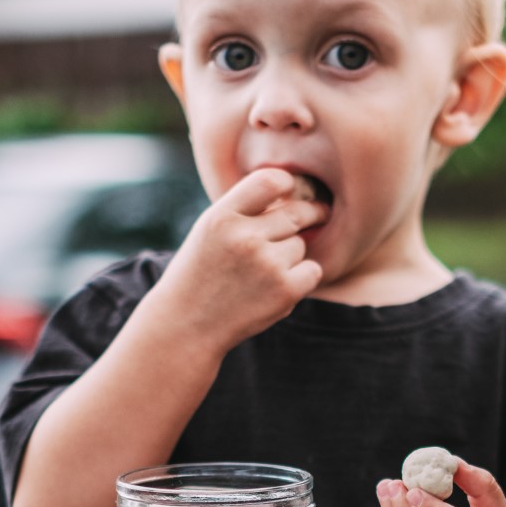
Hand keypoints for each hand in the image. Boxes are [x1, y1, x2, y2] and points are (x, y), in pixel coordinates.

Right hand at [153, 168, 327, 353]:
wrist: (186, 326)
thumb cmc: (201, 275)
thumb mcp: (210, 231)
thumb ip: (245, 210)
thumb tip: (293, 193)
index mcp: (222, 217)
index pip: (270, 181)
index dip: (288, 183)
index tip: (293, 190)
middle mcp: (244, 237)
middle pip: (296, 213)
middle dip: (310, 213)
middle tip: (319, 214)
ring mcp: (267, 264)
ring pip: (300, 245)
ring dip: (290, 256)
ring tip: (260, 274)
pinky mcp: (285, 291)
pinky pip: (312, 271)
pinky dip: (301, 278)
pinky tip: (276, 287)